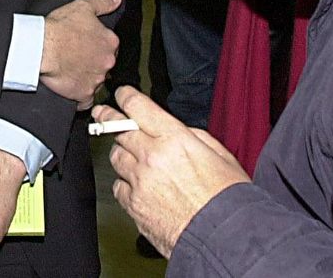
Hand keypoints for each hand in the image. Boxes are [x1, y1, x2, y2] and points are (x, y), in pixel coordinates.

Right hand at [40, 0, 121, 107]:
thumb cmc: (60, 27)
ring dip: (87, 78)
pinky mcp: (83, 94)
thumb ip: (103, 3)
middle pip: (105, 65)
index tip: (85, 45)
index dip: (97, 45)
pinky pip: (86, 100)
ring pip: (96, 82)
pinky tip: (71, 87)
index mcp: (110, 42)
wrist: (41, 47)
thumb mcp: (83, 7)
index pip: (110, 46)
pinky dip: (80, 96)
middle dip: (94, 62)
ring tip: (70, 70)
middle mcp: (107, 62)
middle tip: (77, 57)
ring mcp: (96, 80)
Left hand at [97, 87, 249, 257]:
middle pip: (119, 129)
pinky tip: (135, 185)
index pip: (138, 107)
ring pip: (116, 157)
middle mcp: (152, 156)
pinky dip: (125, 183)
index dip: (125, 97)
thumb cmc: (227, 199)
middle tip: (104, 114)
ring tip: (130, 154)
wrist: (223, 237)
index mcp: (174, 139)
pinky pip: (118, 186)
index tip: (121, 95)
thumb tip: (177, 132)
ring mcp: (139, 181)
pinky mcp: (133, 205)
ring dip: (122, 152)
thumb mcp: (220, 155)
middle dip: (110, 118)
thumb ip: (193, 137)